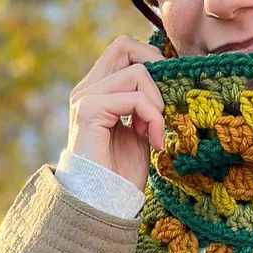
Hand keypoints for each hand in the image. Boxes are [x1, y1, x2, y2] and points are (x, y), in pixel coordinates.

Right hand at [65, 35, 167, 191]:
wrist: (104, 206)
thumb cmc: (122, 176)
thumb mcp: (140, 131)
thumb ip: (146, 104)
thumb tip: (167, 78)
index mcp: (97, 90)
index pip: (124, 49)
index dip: (150, 60)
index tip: (165, 96)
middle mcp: (87, 89)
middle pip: (125, 46)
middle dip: (156, 70)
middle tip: (165, 106)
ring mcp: (85, 98)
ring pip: (137, 73)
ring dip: (157, 105)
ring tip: (156, 135)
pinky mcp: (89, 110)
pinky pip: (135, 98)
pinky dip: (153, 118)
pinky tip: (154, 142)